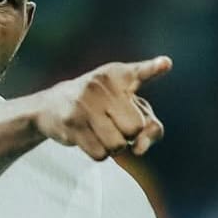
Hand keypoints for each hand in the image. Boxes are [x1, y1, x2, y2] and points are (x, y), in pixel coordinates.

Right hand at [38, 56, 171, 157]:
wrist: (52, 106)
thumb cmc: (98, 105)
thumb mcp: (125, 103)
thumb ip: (148, 125)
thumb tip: (139, 149)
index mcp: (118, 75)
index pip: (140, 73)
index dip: (153, 68)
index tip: (165, 64)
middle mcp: (101, 85)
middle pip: (135, 128)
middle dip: (127, 135)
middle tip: (113, 125)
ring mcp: (85, 104)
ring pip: (117, 145)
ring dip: (112, 147)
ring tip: (99, 131)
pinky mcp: (72, 123)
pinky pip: (99, 154)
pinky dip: (98, 153)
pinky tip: (88, 138)